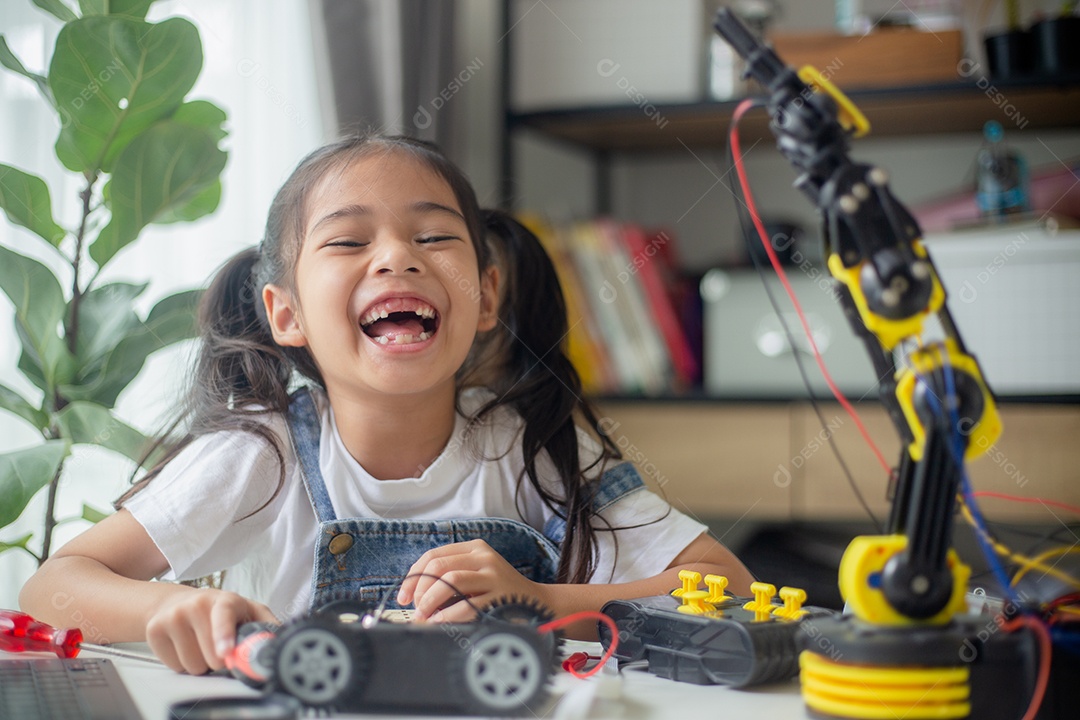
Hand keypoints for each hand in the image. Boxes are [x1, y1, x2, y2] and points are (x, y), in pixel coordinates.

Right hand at [144, 588, 277, 673]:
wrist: (179, 602)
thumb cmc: (221, 610)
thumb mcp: (249, 611)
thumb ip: (267, 626)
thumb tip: (285, 642)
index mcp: (225, 600)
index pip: (224, 616)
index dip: (224, 635)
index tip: (226, 652)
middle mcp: (196, 604)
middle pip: (210, 656)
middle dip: (218, 660)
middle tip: (219, 648)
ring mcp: (173, 616)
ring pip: (191, 665)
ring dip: (199, 664)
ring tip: (202, 645)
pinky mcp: (154, 630)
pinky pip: (173, 665)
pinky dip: (181, 663)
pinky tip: (185, 646)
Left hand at [397, 539, 546, 622]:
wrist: (538, 603)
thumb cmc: (500, 592)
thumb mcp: (477, 574)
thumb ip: (450, 576)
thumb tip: (413, 594)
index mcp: (475, 548)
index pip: (433, 556)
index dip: (413, 577)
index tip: (404, 597)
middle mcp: (484, 557)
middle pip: (438, 566)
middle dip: (419, 590)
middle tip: (415, 609)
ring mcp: (494, 575)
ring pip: (450, 582)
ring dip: (430, 601)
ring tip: (424, 617)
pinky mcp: (500, 596)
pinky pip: (466, 606)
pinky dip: (447, 616)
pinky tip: (440, 623)